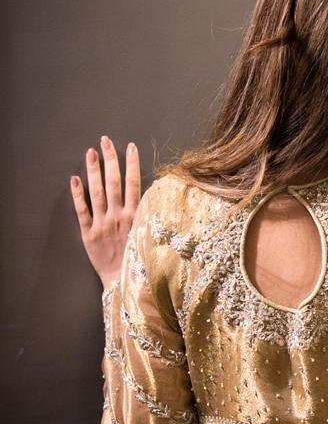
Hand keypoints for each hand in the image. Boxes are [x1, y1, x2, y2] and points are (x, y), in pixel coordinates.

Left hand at [70, 136, 141, 288]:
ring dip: (94, 170)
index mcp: (136, 216)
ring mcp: (102, 224)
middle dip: (111, 159)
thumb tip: (155, 197)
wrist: (124, 283)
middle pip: (114, 182)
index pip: (135, 184)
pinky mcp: (88, 234)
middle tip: (106, 141)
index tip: (130, 147)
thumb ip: (149, 216)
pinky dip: (78, 194)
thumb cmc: (140, 261)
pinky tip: (75, 178)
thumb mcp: (150, 236)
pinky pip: (82, 211)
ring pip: (97, 192)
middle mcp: (119, 217)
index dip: (132, 164)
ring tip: (91, 152)